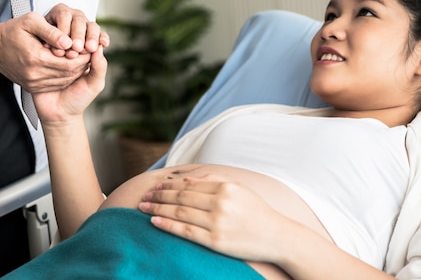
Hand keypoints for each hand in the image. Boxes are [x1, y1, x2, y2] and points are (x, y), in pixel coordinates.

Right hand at [0, 5, 109, 92]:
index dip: (83, 55)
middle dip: (82, 63)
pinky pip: (55, 84)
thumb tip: (69, 42)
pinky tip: (68, 65)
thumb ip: (52, 32)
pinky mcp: (31, 86)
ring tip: (79, 57)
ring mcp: (33, 82)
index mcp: (36, 57)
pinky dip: (65, 76)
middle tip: (87, 52)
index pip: (70, 62)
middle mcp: (34, 74)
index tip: (87, 46)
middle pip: (69, 73)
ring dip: (75, 71)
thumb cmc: (12, 31)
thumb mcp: (31, 22)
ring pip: (64, 80)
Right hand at [32, 45, 106, 122]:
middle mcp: (70, 53)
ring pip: (57, 41)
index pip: (88, 39)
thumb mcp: (94, 84)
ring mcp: (54, 55)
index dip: (88, 39)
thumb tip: (100, 47)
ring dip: (59, 45)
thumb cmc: (78, 99)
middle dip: (74, 40)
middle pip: (72, 36)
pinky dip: (46, 49)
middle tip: (74, 50)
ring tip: (61, 55)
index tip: (88, 47)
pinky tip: (47, 54)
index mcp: (85, 56)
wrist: (57, 114)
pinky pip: (42, 49)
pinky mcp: (40, 59)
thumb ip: (99, 67)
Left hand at [138, 174, 284, 262]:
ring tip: (143, 208)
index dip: (169, 185)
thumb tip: (187, 178)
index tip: (155, 186)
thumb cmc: (257, 212)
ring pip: (180, 213)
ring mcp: (218, 223)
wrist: (278, 237)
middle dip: (159, 196)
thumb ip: (213, 181)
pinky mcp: (216, 242)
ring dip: (158, 209)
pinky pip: (186, 232)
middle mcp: (220, 203)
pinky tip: (154, 221)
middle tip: (144, 196)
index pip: (188, 185)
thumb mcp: (239, 189)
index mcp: (225, 188)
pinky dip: (167, 225)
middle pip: (181, 198)